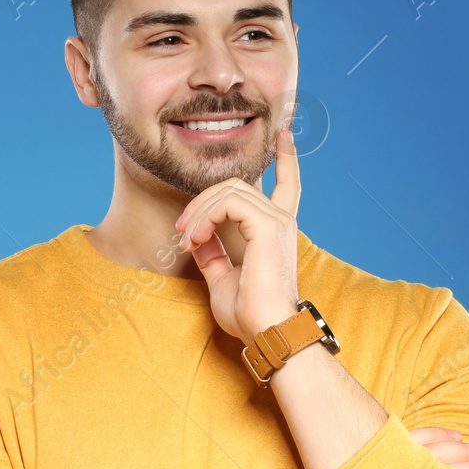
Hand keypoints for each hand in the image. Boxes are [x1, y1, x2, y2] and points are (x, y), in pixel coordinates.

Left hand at [174, 127, 301, 344]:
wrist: (266, 332)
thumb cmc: (249, 314)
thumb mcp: (223, 278)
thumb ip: (213, 253)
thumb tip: (198, 236)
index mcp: (275, 230)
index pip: (287, 185)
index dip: (286, 159)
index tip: (283, 136)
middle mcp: (281, 220)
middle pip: (236, 185)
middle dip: (201, 202)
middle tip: (181, 232)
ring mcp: (277, 221)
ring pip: (228, 190)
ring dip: (198, 212)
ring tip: (186, 239)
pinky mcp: (268, 226)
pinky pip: (228, 203)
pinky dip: (204, 218)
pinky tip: (195, 238)